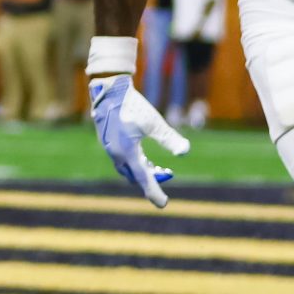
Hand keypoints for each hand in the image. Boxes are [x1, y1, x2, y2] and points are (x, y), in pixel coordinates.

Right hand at [90, 75, 189, 208]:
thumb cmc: (132, 105)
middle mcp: (116, 153)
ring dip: (142, 170)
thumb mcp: (154, 122)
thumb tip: (185, 152)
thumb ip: (169, 138)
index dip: (155, 192)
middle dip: (151, 179)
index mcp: (126, 152)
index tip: (164, 204)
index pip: (144, 179)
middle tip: (168, 174)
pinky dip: (134, 161)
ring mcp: (109, 147)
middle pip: (134, 176)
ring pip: (127, 168)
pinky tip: (143, 154)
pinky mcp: (107, 140)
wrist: (108, 89)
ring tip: (157, 166)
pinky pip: (121, 159)